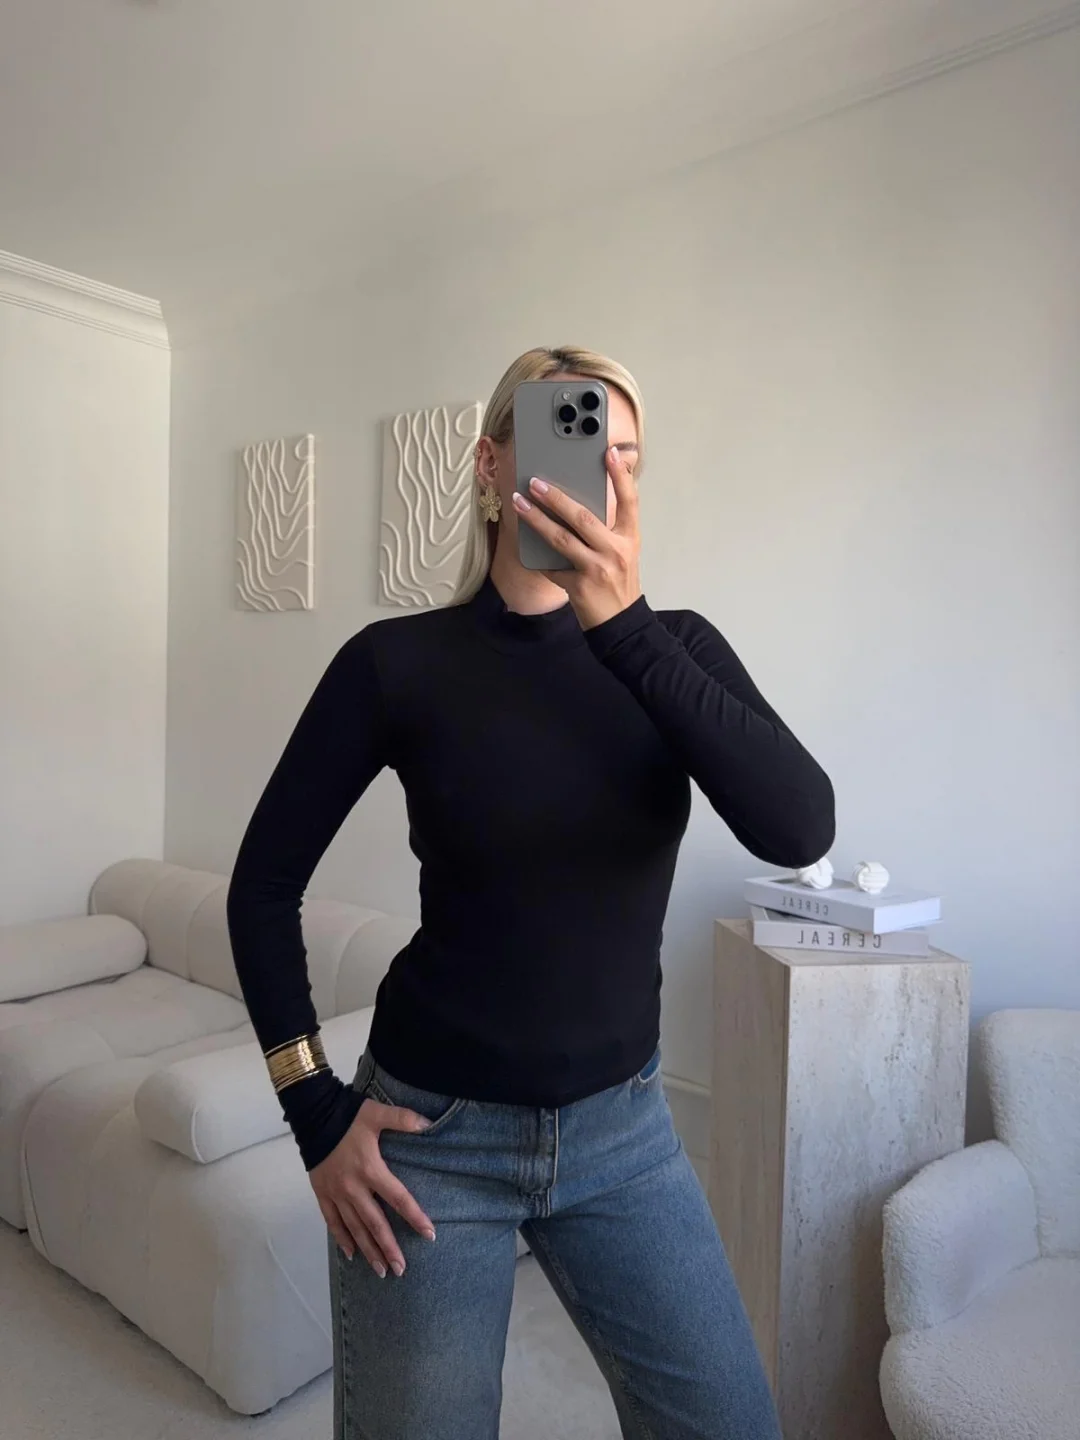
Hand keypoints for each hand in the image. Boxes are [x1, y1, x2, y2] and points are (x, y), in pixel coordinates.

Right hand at [309, 1097, 436, 1277]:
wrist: (312, 1116)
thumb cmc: (347, 1116)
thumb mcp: (376, 1113)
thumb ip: (403, 1119)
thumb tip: (429, 1124)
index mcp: (371, 1169)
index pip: (398, 1198)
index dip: (415, 1216)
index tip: (430, 1234)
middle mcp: (354, 1188)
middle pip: (375, 1223)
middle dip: (389, 1248)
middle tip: (401, 1269)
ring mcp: (336, 1194)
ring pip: (354, 1228)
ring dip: (368, 1250)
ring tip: (381, 1271)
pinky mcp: (322, 1194)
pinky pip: (332, 1222)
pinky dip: (342, 1239)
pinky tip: (351, 1254)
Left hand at [512, 445, 641, 629]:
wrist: (620, 622)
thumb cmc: (618, 583)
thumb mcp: (622, 552)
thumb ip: (606, 529)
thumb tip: (573, 504)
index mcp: (629, 538)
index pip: (630, 500)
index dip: (620, 475)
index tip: (608, 453)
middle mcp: (616, 551)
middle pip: (583, 517)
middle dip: (555, 497)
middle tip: (535, 482)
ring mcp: (597, 569)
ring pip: (561, 538)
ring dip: (536, 519)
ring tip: (519, 503)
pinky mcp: (579, 586)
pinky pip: (552, 566)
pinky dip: (537, 556)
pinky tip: (523, 543)